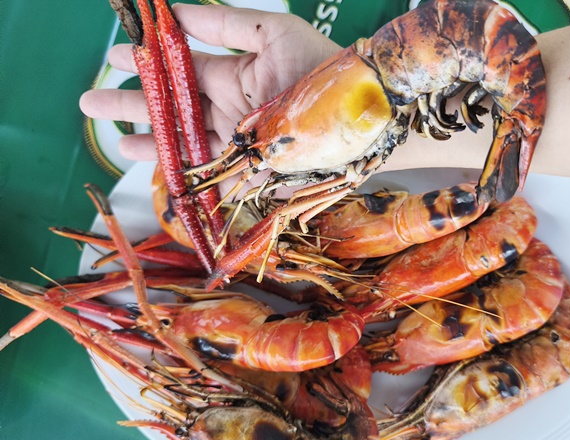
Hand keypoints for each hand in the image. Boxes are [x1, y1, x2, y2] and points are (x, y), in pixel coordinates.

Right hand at [80, 3, 341, 160]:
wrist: (360, 117)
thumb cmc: (322, 68)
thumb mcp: (272, 33)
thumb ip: (223, 24)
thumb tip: (176, 10)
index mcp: (236, 73)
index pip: (183, 69)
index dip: (149, 64)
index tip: (115, 57)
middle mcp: (232, 108)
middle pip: (174, 107)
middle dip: (133, 104)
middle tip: (90, 102)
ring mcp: (239, 143)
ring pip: (184, 142)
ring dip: (148, 139)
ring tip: (112, 139)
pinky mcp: (249, 173)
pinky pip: (208, 174)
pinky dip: (180, 173)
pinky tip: (154, 171)